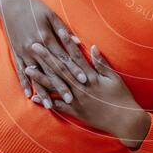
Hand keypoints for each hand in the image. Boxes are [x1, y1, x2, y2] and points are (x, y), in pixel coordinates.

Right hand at [0, 0, 98, 105]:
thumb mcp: (51, 15)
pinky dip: (25, 84)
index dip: (74, 70)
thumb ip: (64, 31)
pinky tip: (29, 95)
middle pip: (51, 70)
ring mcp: (24, 52)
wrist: (11, 3)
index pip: (63, 58)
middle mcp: (35, 48)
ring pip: (36, 75)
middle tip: (71, 99)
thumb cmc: (35, 7)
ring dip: (44, 91)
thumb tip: (77, 43)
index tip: (84, 81)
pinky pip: (21, 71)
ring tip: (50, 105)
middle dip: (61, 85)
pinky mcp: (16, 53)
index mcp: (46, 38)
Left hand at [24, 44, 151, 149]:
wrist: (125, 121)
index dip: (67, 43)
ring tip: (28, 68)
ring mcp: (77, 99)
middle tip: (34, 46)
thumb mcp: (115, 78)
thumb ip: (102, 63)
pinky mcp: (76, 111)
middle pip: (61, 69)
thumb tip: (92, 47)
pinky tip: (34, 97)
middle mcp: (81, 87)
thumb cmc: (122, 97)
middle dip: (47, 56)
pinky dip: (46, 101)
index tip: (58, 31)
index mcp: (91, 76)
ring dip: (41, 77)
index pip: (76, 56)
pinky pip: (58, 106)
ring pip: (55, 86)